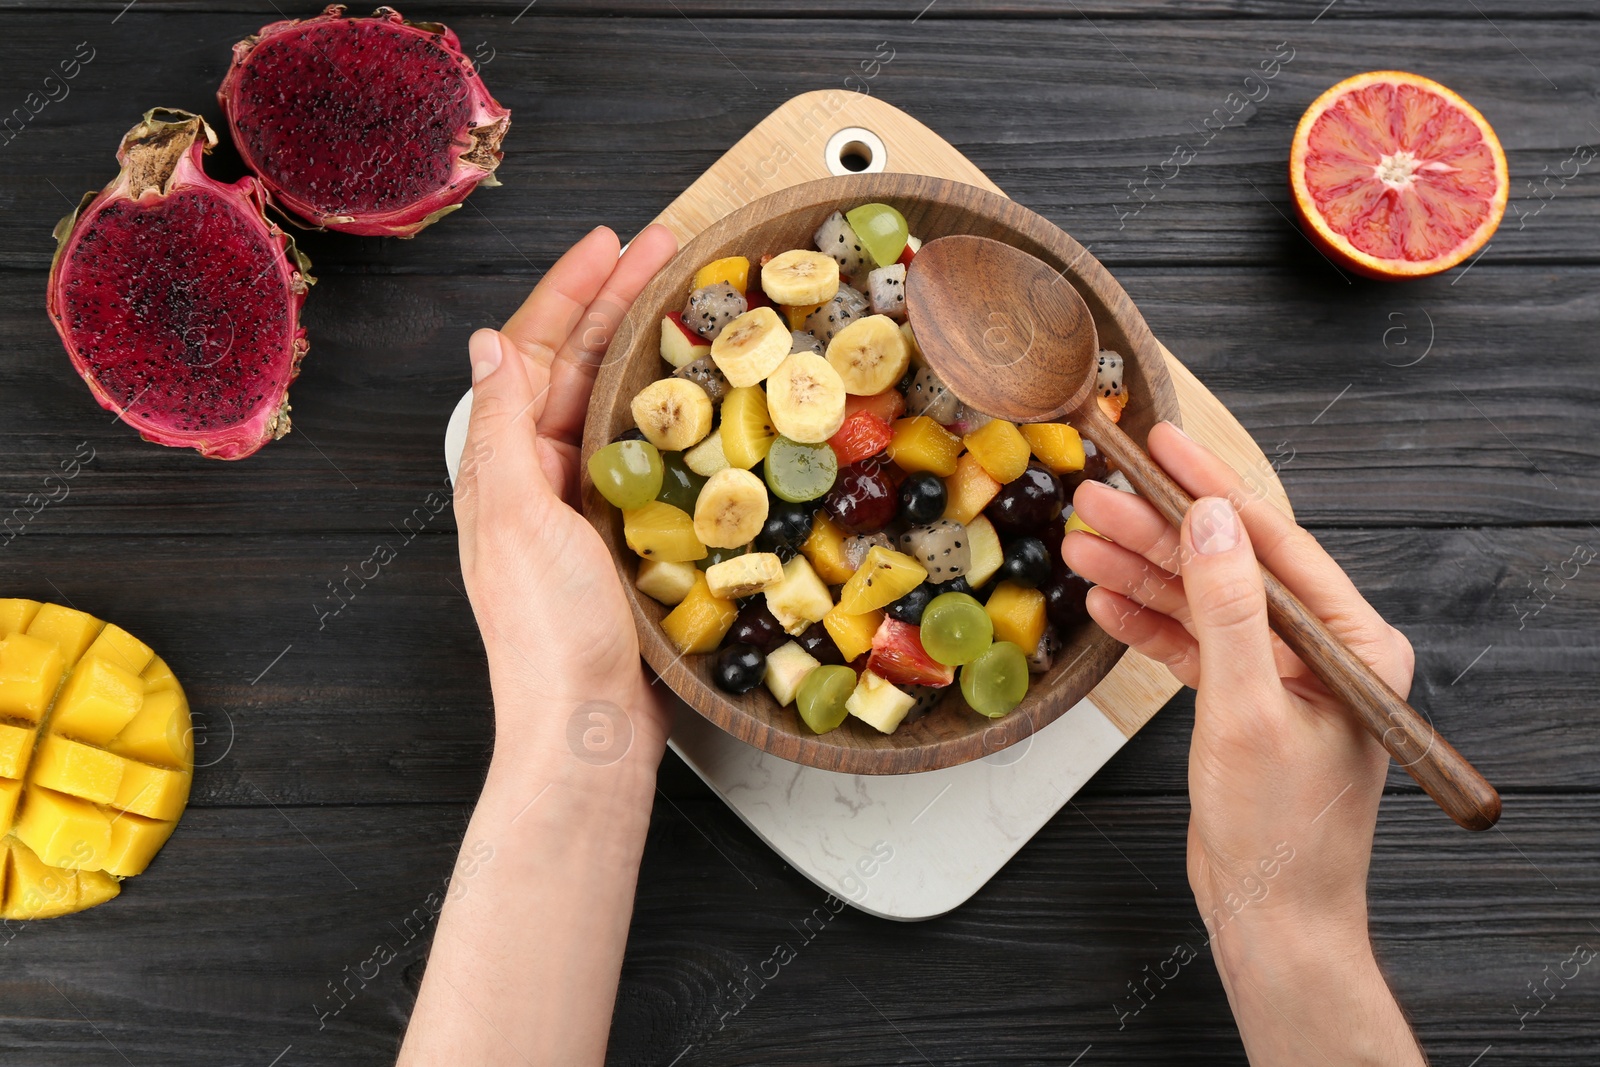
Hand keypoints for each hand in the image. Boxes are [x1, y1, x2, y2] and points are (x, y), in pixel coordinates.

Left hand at [454, 223, 678, 758]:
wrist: (591, 728)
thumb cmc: (548, 633)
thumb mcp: (517, 517)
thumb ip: (503, 428)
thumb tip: (487, 343)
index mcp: (505, 465)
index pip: (531, 352)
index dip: (571, 290)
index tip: (612, 241)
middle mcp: (542, 477)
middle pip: (580, 367)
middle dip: (620, 301)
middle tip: (670, 248)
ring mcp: (588, 505)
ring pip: (619, 404)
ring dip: (650, 348)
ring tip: (692, 302)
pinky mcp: (630, 534)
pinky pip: (651, 453)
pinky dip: (674, 413)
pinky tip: (704, 393)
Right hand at [1063, 422, 1423, 1064]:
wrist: (1270, 918)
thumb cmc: (1282, 833)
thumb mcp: (1248, 711)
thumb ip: (1229, 609)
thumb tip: (1212, 521)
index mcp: (1352, 643)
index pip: (1276, 541)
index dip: (1211, 489)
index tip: (1160, 446)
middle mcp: (1321, 650)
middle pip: (1227, 563)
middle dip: (1157, 530)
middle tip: (1094, 497)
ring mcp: (1278, 674)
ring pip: (1200, 599)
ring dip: (1141, 572)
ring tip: (1081, 541)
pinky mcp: (1241, 699)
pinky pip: (1189, 642)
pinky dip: (1146, 621)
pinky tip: (1104, 597)